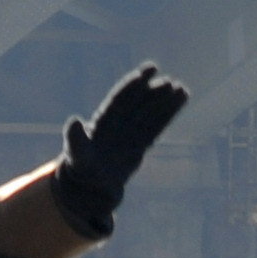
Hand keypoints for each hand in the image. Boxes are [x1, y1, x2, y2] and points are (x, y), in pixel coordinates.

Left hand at [56, 63, 188, 230]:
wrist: (89, 185)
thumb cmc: (80, 168)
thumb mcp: (76, 153)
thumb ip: (75, 138)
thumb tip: (74, 121)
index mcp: (103, 120)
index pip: (120, 99)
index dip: (133, 86)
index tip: (146, 72)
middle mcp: (118, 122)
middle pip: (138, 104)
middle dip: (152, 93)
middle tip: (169, 83)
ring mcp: (130, 132)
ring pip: (150, 113)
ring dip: (165, 102)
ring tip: (182, 89)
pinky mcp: (140, 144)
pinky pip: (157, 127)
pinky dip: (168, 115)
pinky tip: (180, 101)